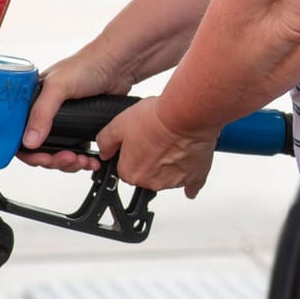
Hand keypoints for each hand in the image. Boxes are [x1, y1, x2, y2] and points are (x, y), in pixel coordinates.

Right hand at [16, 44, 130, 171]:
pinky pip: (75, 151)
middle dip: (53, 159)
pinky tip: (90, 159)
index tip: (44, 159)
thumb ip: (42, 113)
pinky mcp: (80, 127)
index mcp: (33, 102)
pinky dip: (81, 159)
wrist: (118, 65)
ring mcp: (63, 122)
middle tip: (67, 159)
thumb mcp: (59, 86)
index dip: (30, 152)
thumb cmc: (88, 64)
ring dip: (68, 162)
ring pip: (57, 153)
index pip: (20, 135)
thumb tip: (30, 140)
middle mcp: (45, 113)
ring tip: (81, 160)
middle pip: (39, 149)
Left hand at [96, 96, 217, 198]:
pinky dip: (190, 177)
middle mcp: (152, 182)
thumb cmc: (156, 119)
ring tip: (172, 140)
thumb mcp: (119, 123)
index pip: (125, 168)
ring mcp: (175, 181)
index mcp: (132, 172)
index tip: (137, 142)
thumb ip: (106, 140)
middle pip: (148, 174)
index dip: (131, 153)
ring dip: (169, 163)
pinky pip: (191, 183)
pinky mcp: (195, 176)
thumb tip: (104, 151)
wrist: (186, 115)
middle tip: (155, 138)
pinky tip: (189, 167)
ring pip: (169, 176)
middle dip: (150, 159)